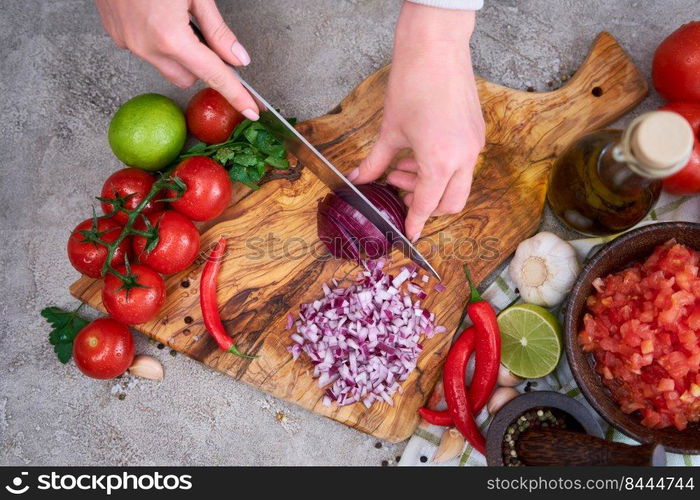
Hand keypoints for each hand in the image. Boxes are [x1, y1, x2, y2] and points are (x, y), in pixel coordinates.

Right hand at [94, 0, 258, 119]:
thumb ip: (217, 30)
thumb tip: (237, 58)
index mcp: (170, 37)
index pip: (213, 75)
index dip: (235, 94)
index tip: (250, 109)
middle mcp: (145, 46)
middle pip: (188, 77)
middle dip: (201, 65)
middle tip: (204, 36)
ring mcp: (127, 42)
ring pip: (166, 67)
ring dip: (178, 53)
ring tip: (175, 17)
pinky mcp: (115, 34)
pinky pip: (146, 51)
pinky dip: (157, 42)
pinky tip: (156, 16)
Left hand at [349, 3, 484, 241]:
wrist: (436, 47)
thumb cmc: (412, 84)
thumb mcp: (390, 130)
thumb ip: (376, 162)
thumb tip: (360, 180)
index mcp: (441, 161)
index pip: (428, 205)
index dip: (416, 223)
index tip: (409, 235)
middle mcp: (464, 157)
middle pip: (451, 203)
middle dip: (425, 205)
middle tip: (399, 190)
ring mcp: (474, 145)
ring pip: (458, 184)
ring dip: (431, 185)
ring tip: (403, 167)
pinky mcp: (477, 133)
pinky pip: (463, 165)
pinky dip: (442, 169)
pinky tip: (419, 153)